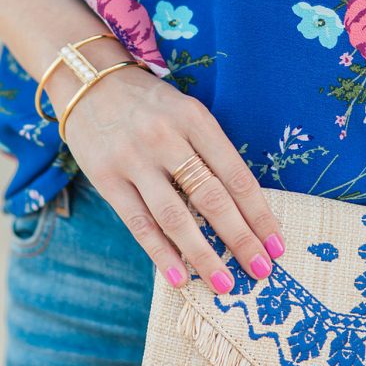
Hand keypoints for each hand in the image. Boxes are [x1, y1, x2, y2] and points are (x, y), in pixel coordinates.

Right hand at [51, 42, 284, 292]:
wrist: (88, 81)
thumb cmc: (151, 106)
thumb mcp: (188, 114)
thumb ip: (211, 154)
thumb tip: (243, 212)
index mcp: (196, 120)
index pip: (236, 175)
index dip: (259, 214)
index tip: (277, 246)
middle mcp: (166, 138)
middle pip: (211, 198)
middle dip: (240, 239)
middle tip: (262, 272)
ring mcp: (134, 159)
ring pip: (175, 216)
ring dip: (203, 255)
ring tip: (225, 284)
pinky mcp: (106, 177)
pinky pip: (138, 223)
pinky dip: (161, 253)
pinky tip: (179, 277)